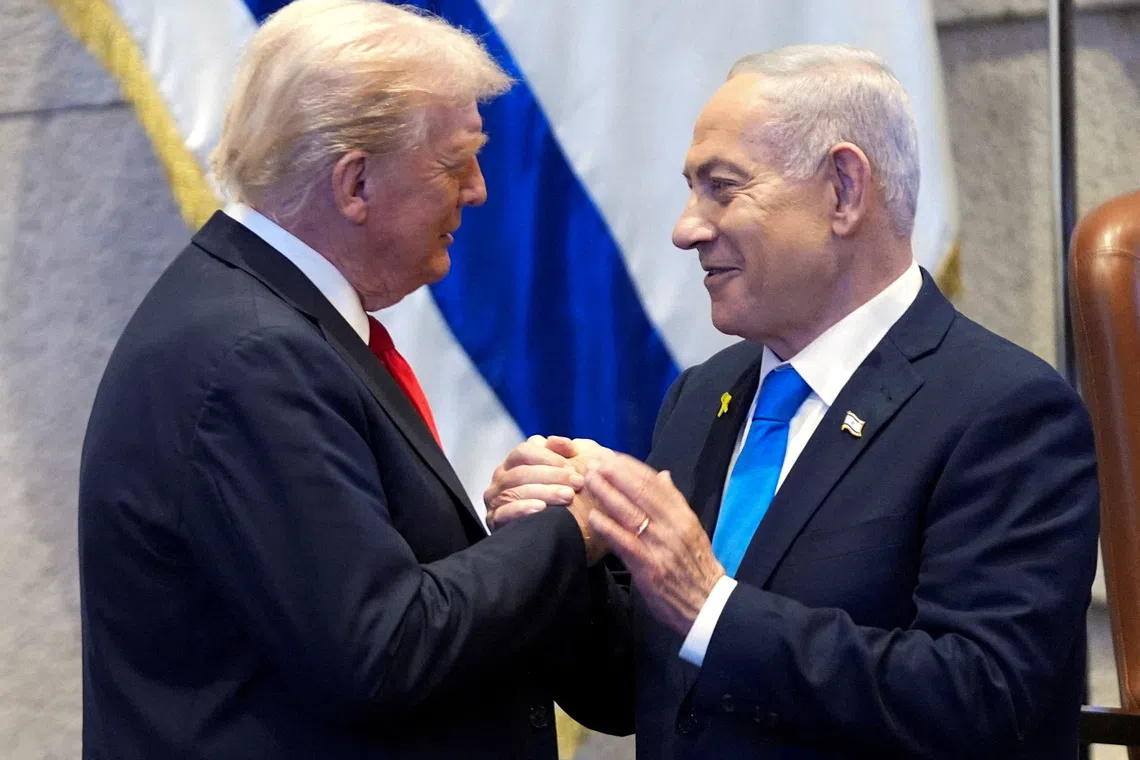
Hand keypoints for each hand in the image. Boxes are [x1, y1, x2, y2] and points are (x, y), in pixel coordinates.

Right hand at [484, 435, 581, 530]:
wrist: (564, 530)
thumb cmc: (565, 494)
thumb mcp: (568, 468)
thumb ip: (563, 450)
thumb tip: (554, 440)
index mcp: (514, 462)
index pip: (524, 451)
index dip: (549, 456)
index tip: (573, 466)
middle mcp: (501, 478)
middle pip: (521, 472)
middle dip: (552, 476)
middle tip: (577, 483)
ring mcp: (496, 499)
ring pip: (515, 491)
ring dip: (543, 492)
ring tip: (567, 496)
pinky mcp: (495, 521)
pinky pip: (504, 513)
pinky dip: (522, 510)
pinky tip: (541, 509)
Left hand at [585, 453, 724, 635]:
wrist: (707, 605)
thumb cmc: (695, 566)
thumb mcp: (691, 529)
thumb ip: (675, 502)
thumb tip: (663, 475)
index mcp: (683, 515)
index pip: (654, 484)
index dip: (630, 468)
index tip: (611, 456)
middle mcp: (673, 527)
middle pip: (640, 493)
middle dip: (615, 474)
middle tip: (593, 462)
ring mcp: (661, 547)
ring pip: (630, 513)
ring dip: (607, 494)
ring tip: (589, 481)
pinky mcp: (650, 568)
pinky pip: (626, 544)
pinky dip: (609, 529)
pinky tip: (593, 518)